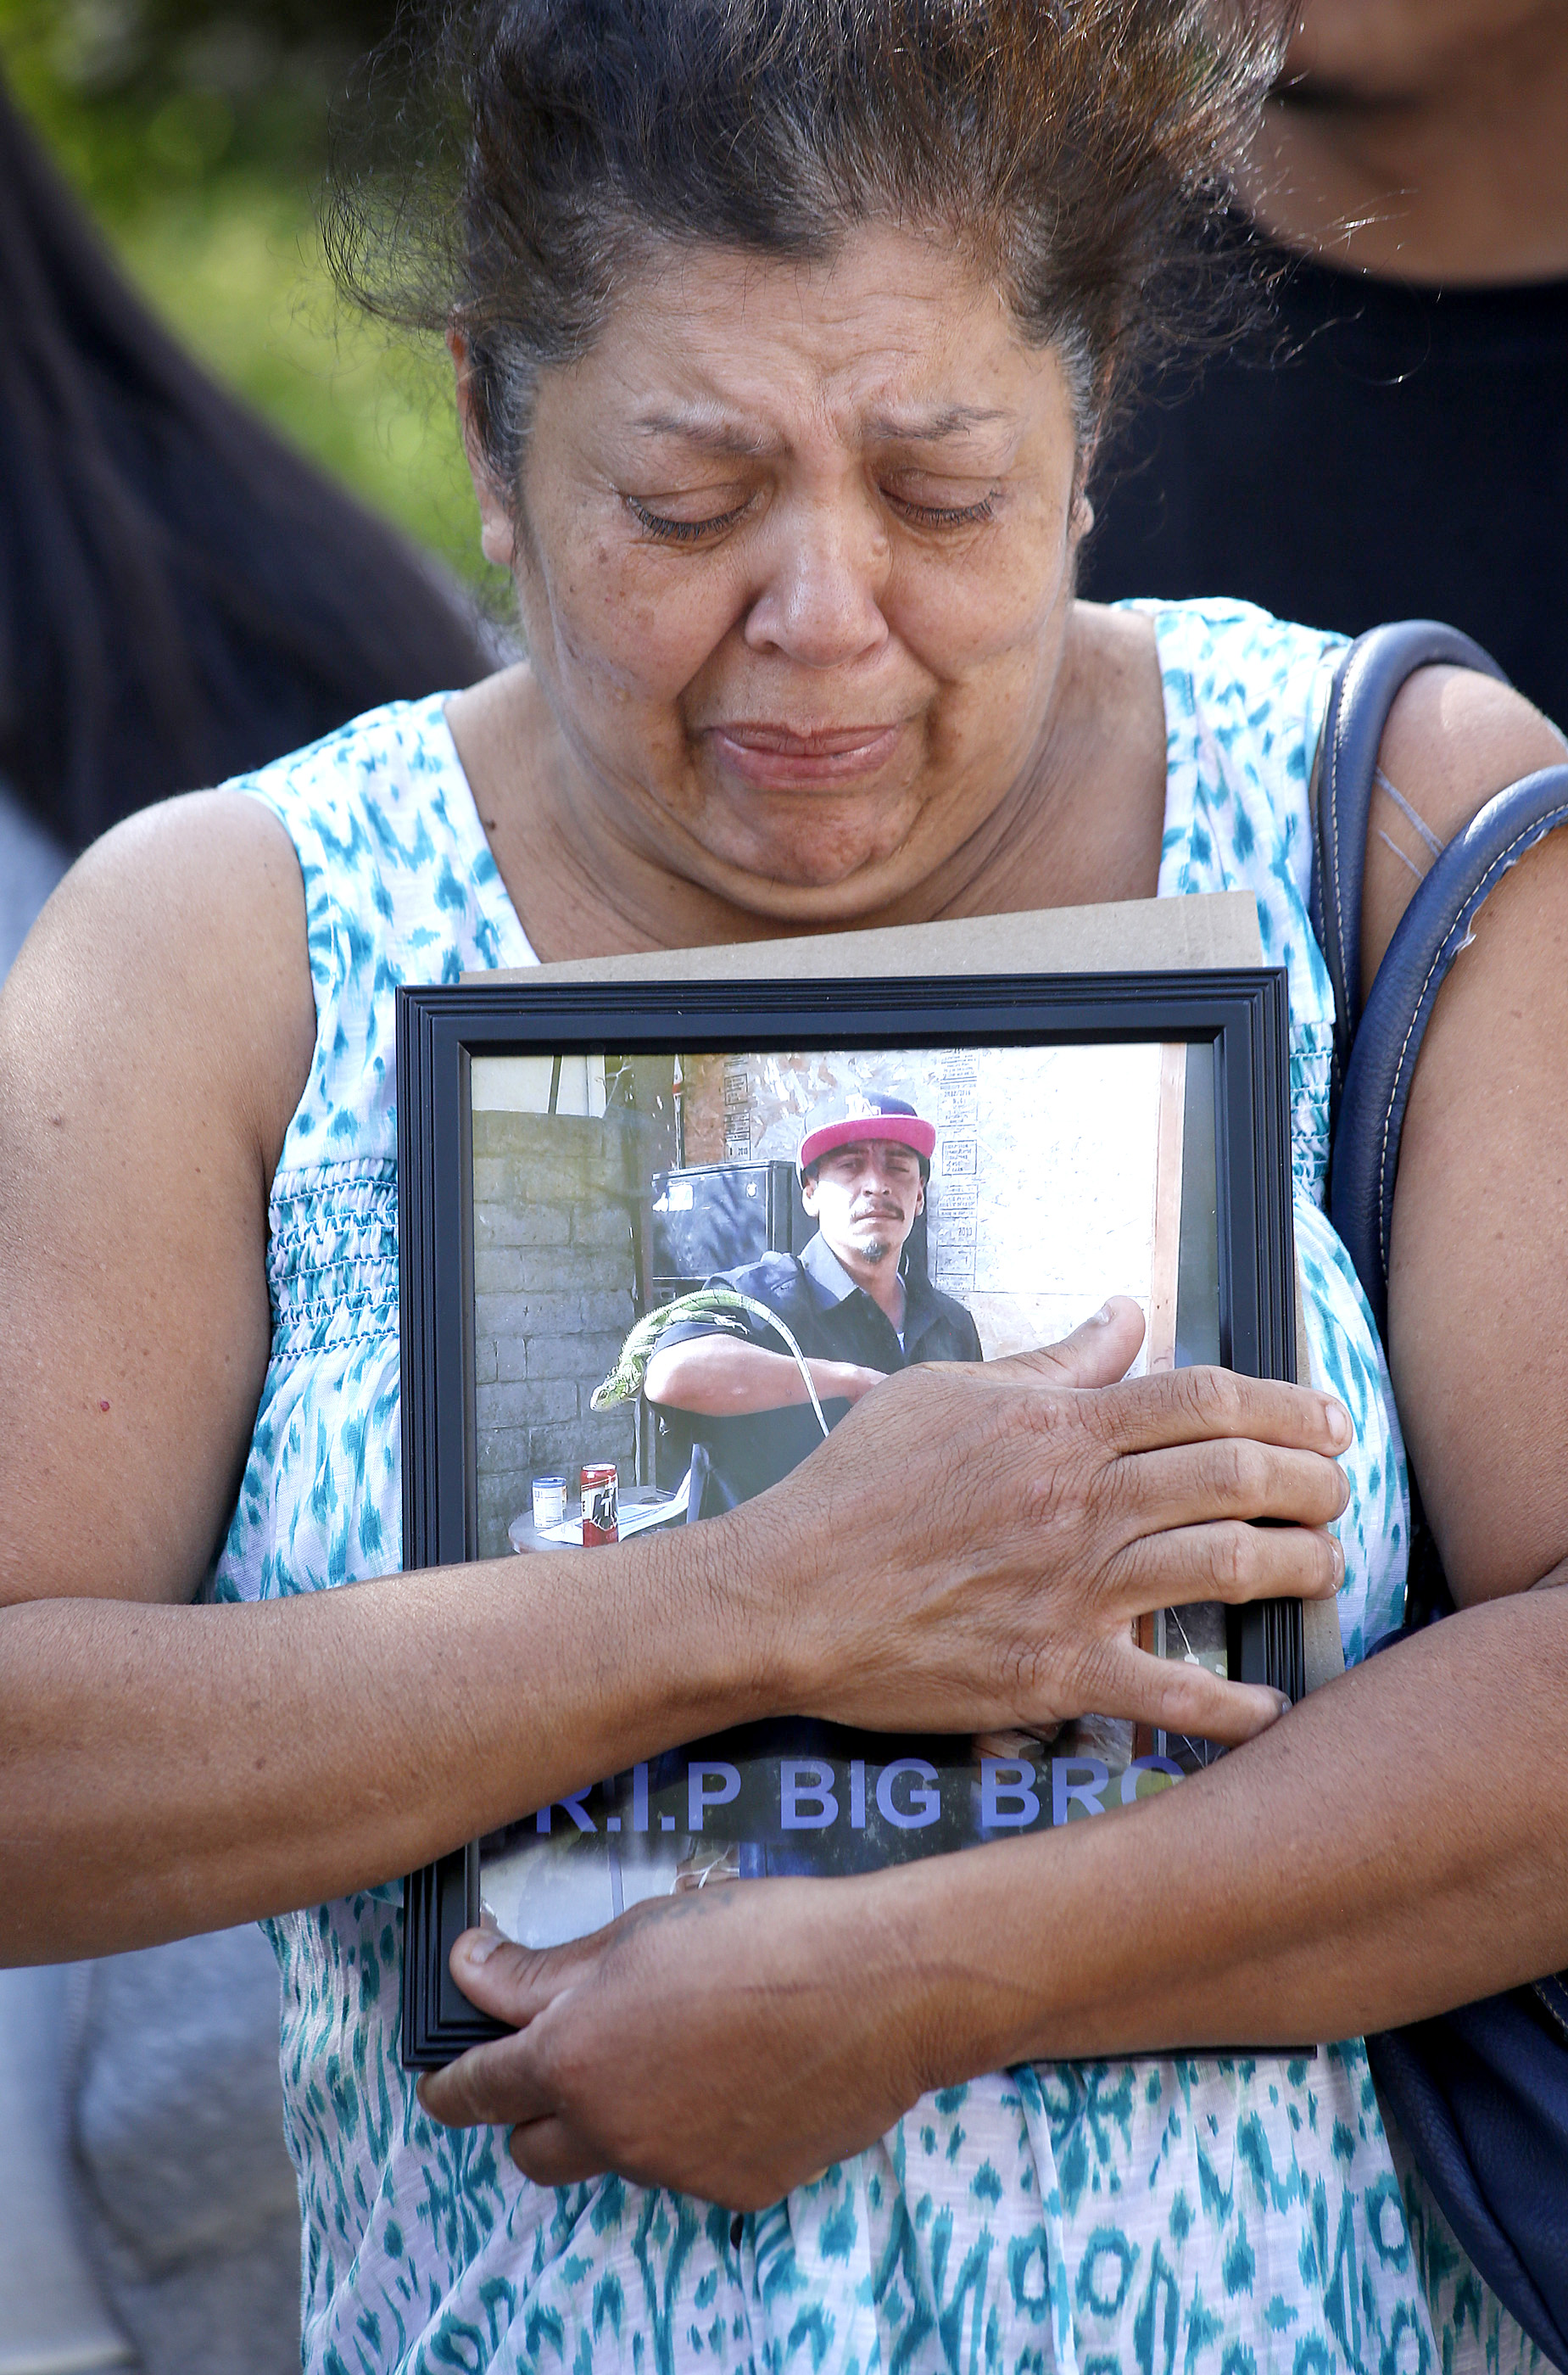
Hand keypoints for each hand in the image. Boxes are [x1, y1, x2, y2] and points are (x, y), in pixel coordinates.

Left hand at [419, 1883, 928, 2207]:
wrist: (878, 1987)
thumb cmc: (761, 1938)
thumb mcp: (637, 1931)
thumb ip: (544, 1969)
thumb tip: (473, 1970)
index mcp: (574, 2059)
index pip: (474, 2090)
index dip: (448, 2081)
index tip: (442, 2070)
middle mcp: (615, 2131)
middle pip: (530, 2151)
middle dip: (529, 2111)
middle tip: (560, 2057)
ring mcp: (677, 2171)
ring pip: (616, 2154)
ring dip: (620, 2113)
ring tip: (679, 2041)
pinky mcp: (738, 2189)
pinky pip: (689, 2166)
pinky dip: (693, 2129)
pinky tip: (738, 2071)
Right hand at [732, 1296, 1347, 1746]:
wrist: (784, 1596)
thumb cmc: (854, 1488)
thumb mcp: (944, 1393)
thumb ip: (1049, 1362)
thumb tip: (1123, 1318)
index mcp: (1056, 1428)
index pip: (1202, 1398)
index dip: (1284, 1403)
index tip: (1326, 1420)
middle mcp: (1079, 1503)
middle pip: (1236, 1475)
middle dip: (1312, 1480)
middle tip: (1340, 1491)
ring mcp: (1073, 1590)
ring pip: (1224, 1566)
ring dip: (1297, 1566)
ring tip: (1324, 1567)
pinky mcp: (1055, 1672)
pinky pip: (1169, 1694)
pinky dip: (1233, 1708)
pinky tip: (1272, 1708)